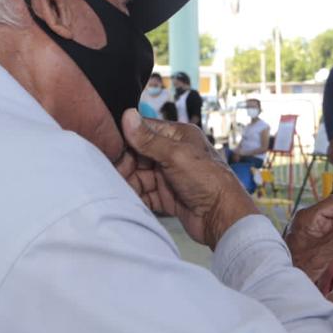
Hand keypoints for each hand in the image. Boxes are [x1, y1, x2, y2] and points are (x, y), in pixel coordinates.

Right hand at [119, 110, 257, 248]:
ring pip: (139, 176)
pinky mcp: (168, 197)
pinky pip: (145, 194)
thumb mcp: (176, 155)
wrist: (222, 218)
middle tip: (112, 174)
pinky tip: (127, 200)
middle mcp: (174, 154)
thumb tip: (127, 115)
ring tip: (117, 189)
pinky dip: (136, 197)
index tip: (109, 150)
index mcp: (178, 136)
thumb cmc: (208, 181)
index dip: (126, 140)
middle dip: (125, 164)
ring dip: (128, 182)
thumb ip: (149, 139)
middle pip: (138, 155)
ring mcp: (170, 176)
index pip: (145, 131)